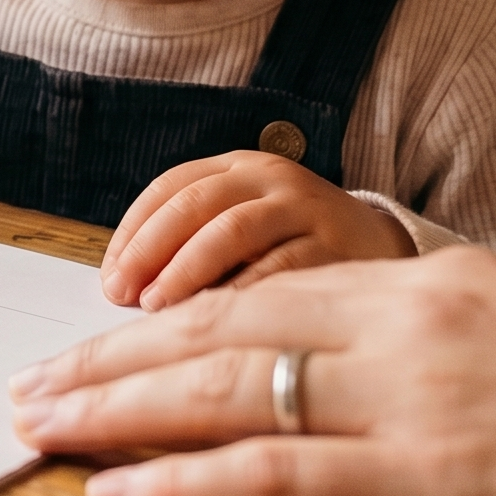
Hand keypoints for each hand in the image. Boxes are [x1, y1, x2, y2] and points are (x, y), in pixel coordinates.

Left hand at [101, 151, 413, 308]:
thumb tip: (121, 291)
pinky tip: (215, 326)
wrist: (386, 253)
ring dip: (187, 271)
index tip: (109, 277)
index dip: (132, 232)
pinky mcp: (340, 247)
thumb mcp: (242, 232)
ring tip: (157, 308)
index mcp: (238, 168)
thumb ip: (190, 249)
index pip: (170, 187)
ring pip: (232, 230)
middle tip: (122, 294)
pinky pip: (280, 269)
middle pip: (195, 204)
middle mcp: (272, 180)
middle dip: (150, 250)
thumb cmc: (293, 250)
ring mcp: (308, 210)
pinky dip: (240, 295)